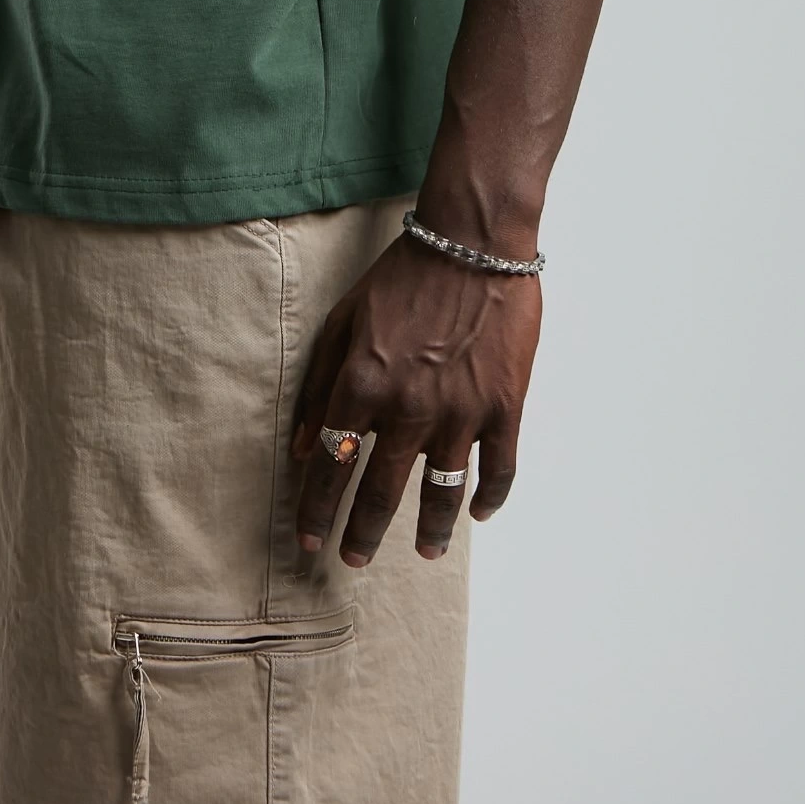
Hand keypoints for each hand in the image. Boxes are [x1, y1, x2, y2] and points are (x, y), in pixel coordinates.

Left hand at [289, 231, 539, 564]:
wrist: (471, 243)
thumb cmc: (402, 277)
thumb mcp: (342, 320)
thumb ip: (317, 384)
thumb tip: (300, 446)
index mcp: (362, 384)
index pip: (331, 464)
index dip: (316, 508)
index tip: (308, 539)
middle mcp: (408, 408)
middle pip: (381, 491)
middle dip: (362, 533)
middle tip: (353, 560)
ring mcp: (460, 413)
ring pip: (441, 494)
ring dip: (431, 531)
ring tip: (424, 552)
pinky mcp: (504, 408)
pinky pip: (497, 470)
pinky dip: (487, 499)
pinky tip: (476, 513)